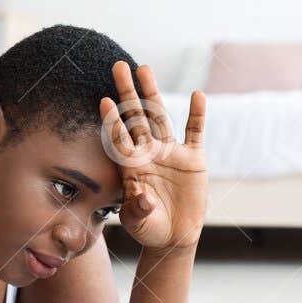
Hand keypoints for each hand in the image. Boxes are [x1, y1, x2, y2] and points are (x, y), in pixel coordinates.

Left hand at [100, 61, 206, 250]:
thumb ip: (137, 210)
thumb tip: (141, 196)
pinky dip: (197, 114)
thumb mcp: (139, 222)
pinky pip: (194, 132)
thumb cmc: (149, 229)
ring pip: (160, 116)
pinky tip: (198, 95)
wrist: (174, 236)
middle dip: (127, 92)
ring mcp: (170, 153)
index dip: (113, 121)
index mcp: (131, 166)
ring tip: (144, 68)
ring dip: (152, 92)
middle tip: (117, 66)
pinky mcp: (193, 158)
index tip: (104, 101)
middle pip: (136, 116)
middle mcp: (148, 153)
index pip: (119, 138)